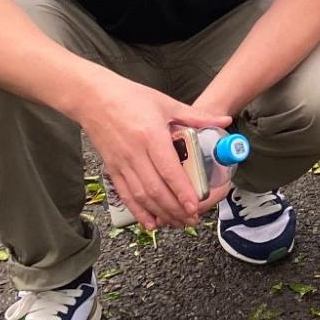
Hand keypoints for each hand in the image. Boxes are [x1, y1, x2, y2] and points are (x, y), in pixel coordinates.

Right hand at [77, 76, 230, 230]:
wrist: (93, 98)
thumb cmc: (131, 97)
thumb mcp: (166, 103)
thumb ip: (197, 116)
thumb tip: (225, 120)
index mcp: (151, 136)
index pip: (169, 170)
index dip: (182, 191)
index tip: (196, 205)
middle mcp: (135, 153)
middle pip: (156, 189)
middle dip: (175, 209)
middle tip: (192, 220)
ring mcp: (121, 163)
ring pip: (141, 196)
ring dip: (160, 213)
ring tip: (178, 223)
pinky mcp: (111, 169)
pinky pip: (125, 195)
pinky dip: (138, 211)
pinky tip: (151, 223)